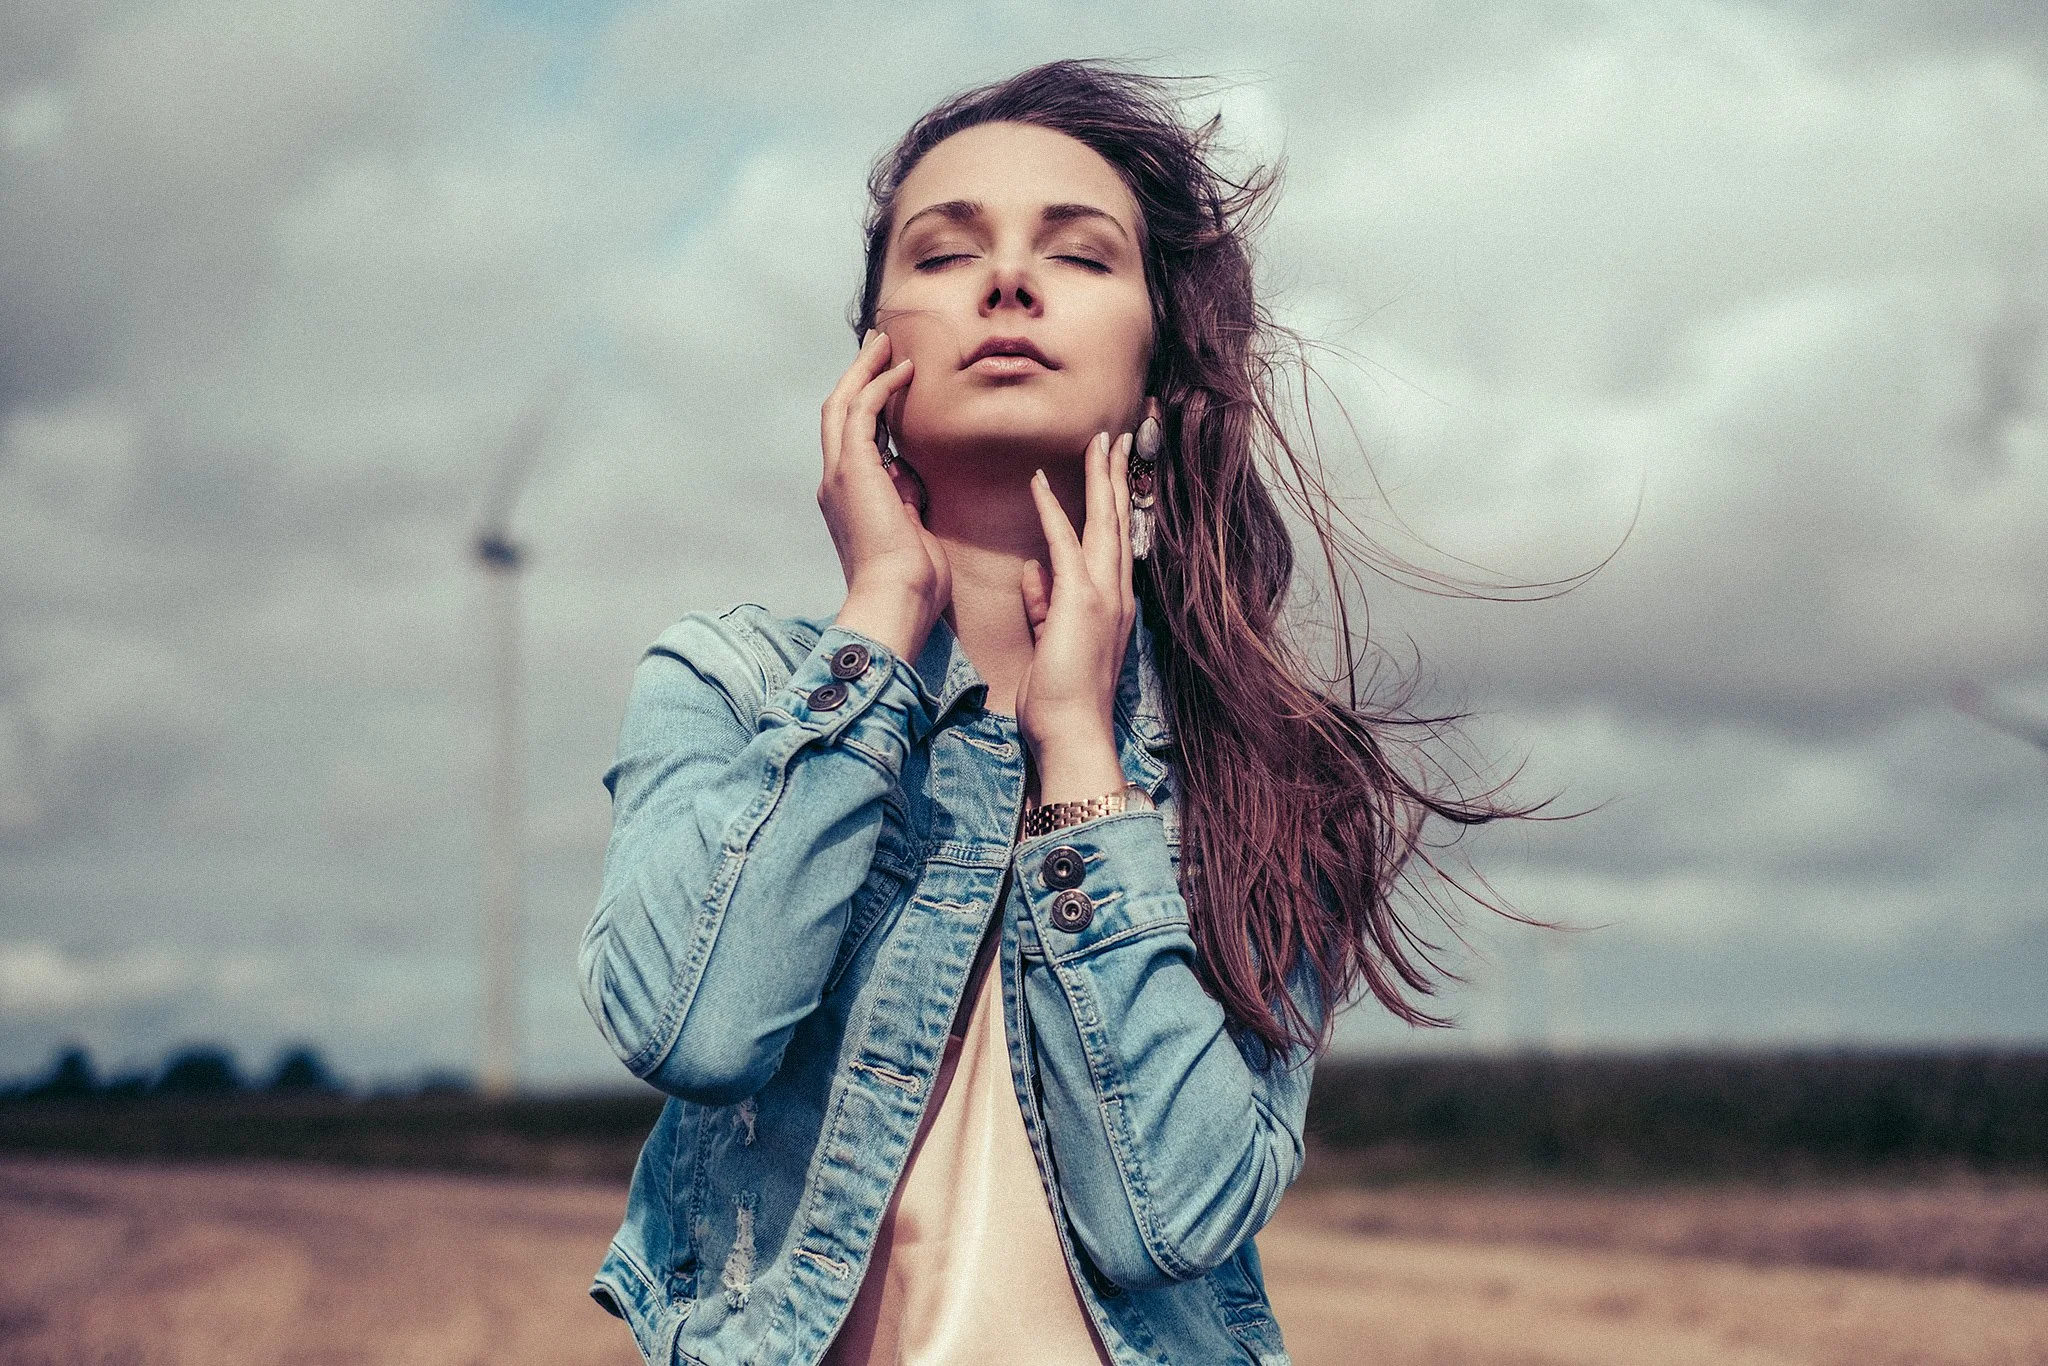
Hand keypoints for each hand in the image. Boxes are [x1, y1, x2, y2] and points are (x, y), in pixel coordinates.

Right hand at [819, 330, 950, 660]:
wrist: (896, 599)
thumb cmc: (912, 579)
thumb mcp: (912, 528)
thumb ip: (905, 498)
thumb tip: (909, 473)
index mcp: (847, 499)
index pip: (851, 440)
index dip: (866, 406)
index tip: (887, 381)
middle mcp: (835, 483)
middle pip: (837, 412)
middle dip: (857, 376)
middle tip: (879, 346)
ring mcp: (839, 475)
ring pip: (842, 404)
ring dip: (864, 370)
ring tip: (885, 343)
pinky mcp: (853, 470)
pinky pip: (863, 412)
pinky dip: (880, 386)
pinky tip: (903, 371)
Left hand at [1017, 430, 1136, 798]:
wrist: (1074, 733)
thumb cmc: (1061, 700)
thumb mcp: (1051, 644)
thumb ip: (1045, 605)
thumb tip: (1034, 573)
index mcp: (1111, 605)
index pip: (1111, 543)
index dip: (1112, 504)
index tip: (1110, 471)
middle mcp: (1116, 594)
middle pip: (1118, 522)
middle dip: (1116, 477)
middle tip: (1116, 438)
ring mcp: (1103, 595)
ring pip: (1104, 523)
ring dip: (1099, 479)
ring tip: (1098, 441)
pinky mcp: (1080, 600)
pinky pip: (1064, 543)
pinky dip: (1052, 510)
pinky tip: (1039, 481)